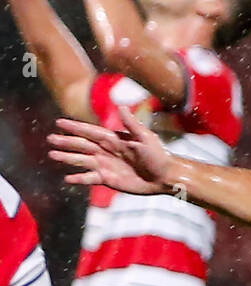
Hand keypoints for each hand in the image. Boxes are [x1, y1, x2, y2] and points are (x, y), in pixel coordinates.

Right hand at [48, 107, 172, 194]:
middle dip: (66, 142)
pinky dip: (79, 178)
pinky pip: (90, 178)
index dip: (75, 127)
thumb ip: (132, 124)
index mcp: (114, 139)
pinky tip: (67, 178)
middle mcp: (107, 151)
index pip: (90, 131)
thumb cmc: (158, 155)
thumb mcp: (146, 138)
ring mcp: (106, 165)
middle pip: (82, 145)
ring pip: (83, 161)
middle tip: (50, 139)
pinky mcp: (109, 180)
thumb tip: (120, 106)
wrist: (165, 177)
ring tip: (53, 155)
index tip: (60, 122)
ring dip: (68, 158)